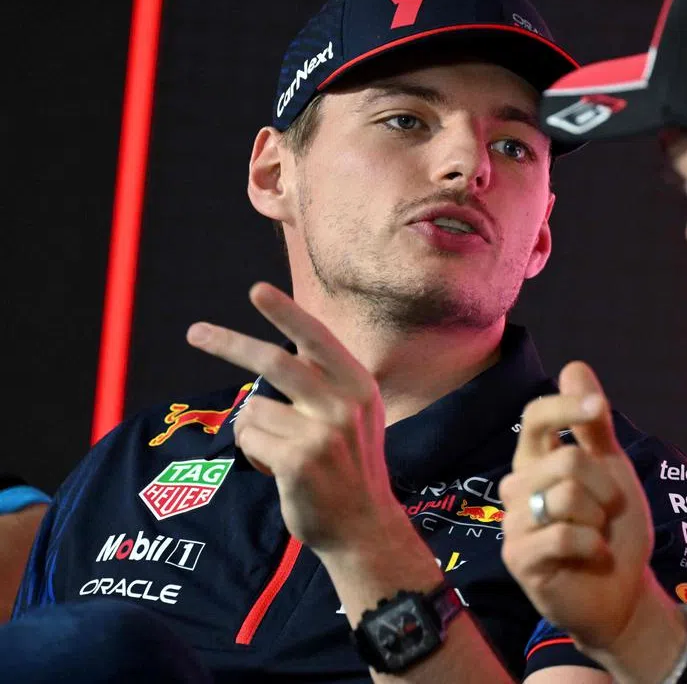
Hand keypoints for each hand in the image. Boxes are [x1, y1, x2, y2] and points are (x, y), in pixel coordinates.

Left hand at [186, 282, 397, 555]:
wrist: (364, 525)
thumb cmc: (351, 466)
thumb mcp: (357, 415)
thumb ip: (328, 383)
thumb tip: (278, 353)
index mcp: (359, 385)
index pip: (316, 338)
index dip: (285, 313)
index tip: (257, 290)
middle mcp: (344, 403)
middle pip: (274, 361)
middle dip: (228, 343)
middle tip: (194, 332)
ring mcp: (322, 432)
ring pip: (253, 408)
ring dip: (253, 429)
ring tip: (279, 451)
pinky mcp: (299, 460)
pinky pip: (249, 439)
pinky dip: (253, 453)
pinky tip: (277, 469)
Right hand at [500, 361, 659, 653]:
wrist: (620, 593)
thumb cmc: (611, 528)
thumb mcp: (611, 469)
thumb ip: (593, 423)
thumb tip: (573, 366)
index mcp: (536, 461)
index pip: (535, 418)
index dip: (565, 407)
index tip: (597, 409)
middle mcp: (517, 487)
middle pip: (566, 459)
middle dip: (605, 486)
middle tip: (608, 511)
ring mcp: (513, 524)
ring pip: (565, 496)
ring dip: (598, 518)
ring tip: (596, 536)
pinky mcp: (519, 559)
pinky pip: (560, 534)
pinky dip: (591, 544)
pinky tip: (591, 555)